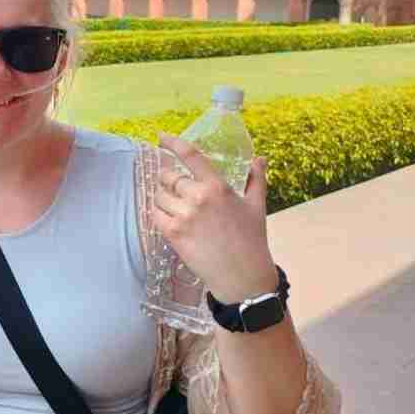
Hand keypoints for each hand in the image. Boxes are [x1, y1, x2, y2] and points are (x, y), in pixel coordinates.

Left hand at [152, 133, 277, 303]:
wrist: (242, 277)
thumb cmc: (252, 240)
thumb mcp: (256, 206)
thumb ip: (256, 179)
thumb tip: (260, 159)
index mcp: (218, 187)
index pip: (190, 155)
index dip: (172, 143)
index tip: (161, 137)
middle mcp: (198, 198)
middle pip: (168, 177)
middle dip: (168, 179)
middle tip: (175, 187)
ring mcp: (183, 216)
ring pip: (158, 195)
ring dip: (162, 197)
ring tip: (175, 205)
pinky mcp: (172, 233)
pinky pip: (154, 214)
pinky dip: (158, 213)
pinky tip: (168, 217)